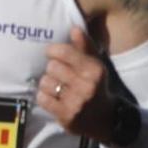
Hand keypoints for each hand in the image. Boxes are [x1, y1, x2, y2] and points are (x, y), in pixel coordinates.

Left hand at [36, 25, 113, 140]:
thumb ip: (84, 47)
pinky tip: (53, 98)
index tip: (52, 54)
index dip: (53, 51)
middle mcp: (86, 85)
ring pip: (45, 82)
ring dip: (47, 84)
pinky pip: (43, 98)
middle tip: (58, 74)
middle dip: (52, 69)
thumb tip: (74, 28)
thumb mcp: (95, 65)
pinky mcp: (66, 116)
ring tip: (56, 87)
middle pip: (52, 67)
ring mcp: (76, 102)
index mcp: (94, 69)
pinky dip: (44, 97)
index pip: (63, 52)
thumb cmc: (96, 86)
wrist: (105, 119)